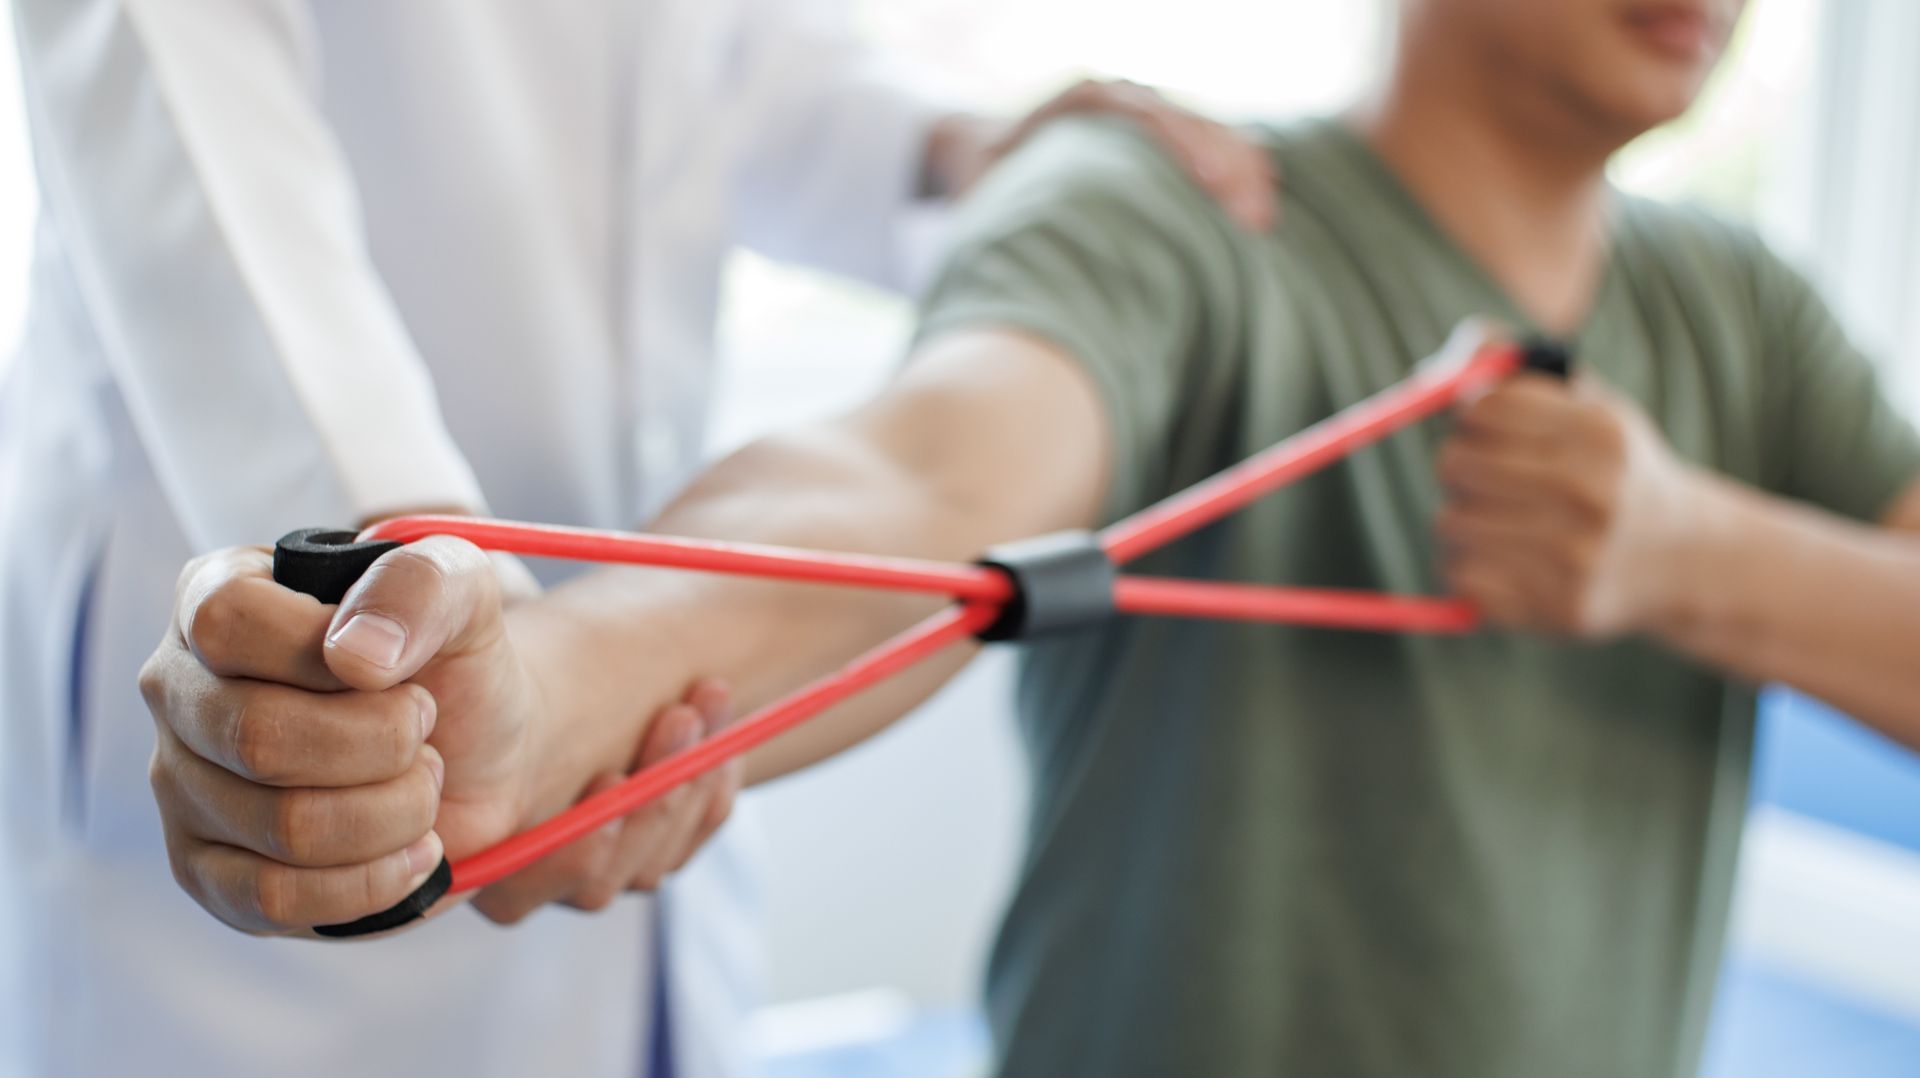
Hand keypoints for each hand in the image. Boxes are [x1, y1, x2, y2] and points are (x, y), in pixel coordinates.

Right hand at [140, 537, 722, 934]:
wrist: (480, 750)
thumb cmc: (453, 661)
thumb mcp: (464, 591)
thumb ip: (420, 583)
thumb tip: (356, 654)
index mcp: (215, 601)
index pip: (226, 622)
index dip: (323, 653)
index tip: (397, 669)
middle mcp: (180, 694)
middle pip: (258, 738)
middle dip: (383, 742)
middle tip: (425, 726)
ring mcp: (184, 789)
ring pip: (283, 827)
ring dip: (395, 809)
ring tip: (423, 782)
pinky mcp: (210, 875)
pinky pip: (276, 899)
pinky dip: (376, 879)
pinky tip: (415, 850)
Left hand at [925, 78, 1276, 230]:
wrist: (979, 145)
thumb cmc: (985, 179)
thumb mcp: (989, 193)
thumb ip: (1009, 211)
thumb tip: (1019, 257)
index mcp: (1079, 102)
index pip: (1142, 114)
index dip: (1180, 142)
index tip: (1208, 179)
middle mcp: (1116, 96)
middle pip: (1183, 120)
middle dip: (1224, 164)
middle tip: (1252, 214)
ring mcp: (1138, 110)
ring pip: (1202, 129)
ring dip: (1238, 167)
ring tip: (1263, 213)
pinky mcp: (1152, 133)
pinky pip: (1204, 139)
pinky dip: (1233, 163)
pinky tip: (1263, 191)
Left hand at [1435, 374, 1703, 637]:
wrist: (1683, 557)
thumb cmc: (1613, 466)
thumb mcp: (1583, 402)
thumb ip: (1507, 366)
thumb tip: (1428, 373)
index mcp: (1601, 433)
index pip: (1481, 407)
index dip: (1473, 415)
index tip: (1492, 427)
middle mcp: (1593, 495)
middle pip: (1454, 463)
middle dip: (1461, 464)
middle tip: (1490, 475)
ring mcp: (1576, 558)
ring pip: (1448, 522)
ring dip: (1461, 517)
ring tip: (1505, 519)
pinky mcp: (1555, 609)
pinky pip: (1459, 576)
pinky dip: (1468, 566)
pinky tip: (1509, 559)